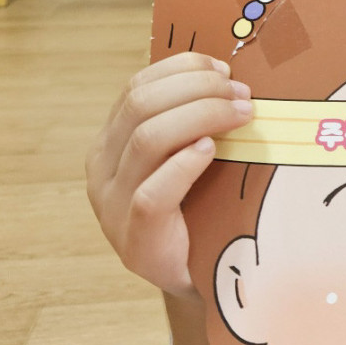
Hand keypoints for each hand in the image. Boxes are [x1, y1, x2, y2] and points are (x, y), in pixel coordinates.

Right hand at [85, 53, 253, 298]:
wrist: (201, 277)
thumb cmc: (202, 206)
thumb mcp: (190, 156)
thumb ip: (194, 120)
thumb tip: (234, 75)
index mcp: (112, 142)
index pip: (136, 87)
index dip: (181, 69)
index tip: (224, 68)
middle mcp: (103, 169)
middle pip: (141, 106)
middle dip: (198, 89)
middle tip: (242, 94)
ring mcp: (113, 208)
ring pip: (146, 140)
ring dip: (201, 116)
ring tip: (241, 114)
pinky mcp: (136, 241)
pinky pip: (153, 194)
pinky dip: (183, 165)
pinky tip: (211, 150)